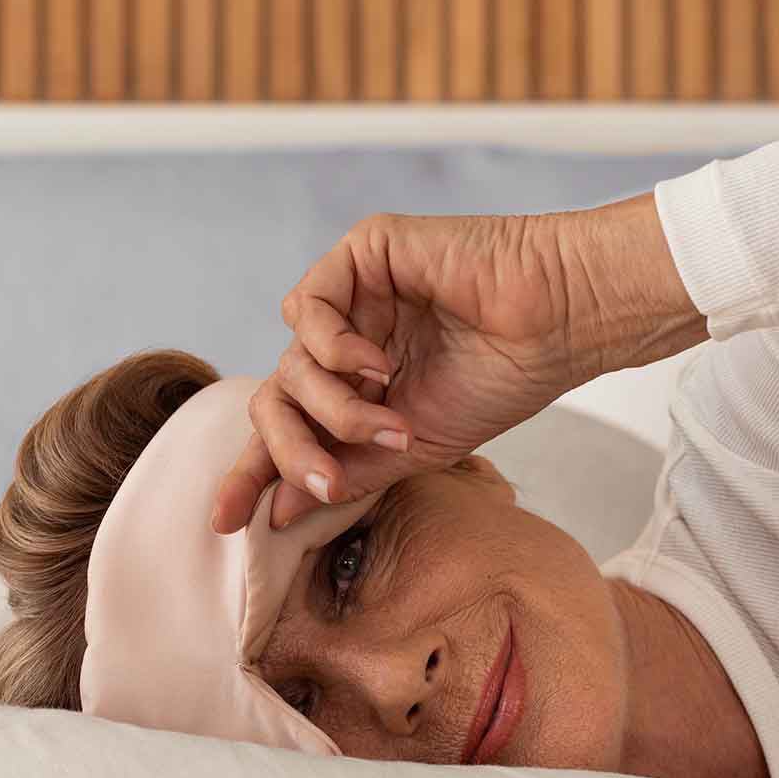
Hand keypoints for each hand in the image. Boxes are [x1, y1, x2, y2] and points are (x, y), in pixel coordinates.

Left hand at [211, 210, 602, 533]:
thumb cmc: (500, 382)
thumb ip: (347, 473)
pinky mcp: (359, 254)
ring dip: (332, 409)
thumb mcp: (414, 450)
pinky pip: (306, 309)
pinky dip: (332, 348)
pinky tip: (377, 365)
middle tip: (321, 484)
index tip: (223, 523)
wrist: (555, 325)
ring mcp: (352, 299)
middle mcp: (349, 344)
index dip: (252, 474)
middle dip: (285, 452)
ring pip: (289, 364)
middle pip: (275, 401)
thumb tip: (276, 512)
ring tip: (387, 422)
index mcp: (362, 390)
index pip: (290, 431)